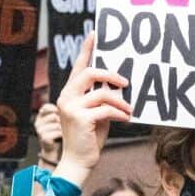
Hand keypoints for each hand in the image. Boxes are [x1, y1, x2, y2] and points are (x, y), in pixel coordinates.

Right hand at [34, 104, 62, 160]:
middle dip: (61, 120)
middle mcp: (38, 122)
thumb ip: (60, 111)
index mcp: (40, 116)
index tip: (60, 114)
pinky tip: (61, 138)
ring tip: (63, 133)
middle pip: (53, 115)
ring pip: (56, 124)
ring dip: (63, 128)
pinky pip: (57, 132)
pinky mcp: (43, 138)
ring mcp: (40, 130)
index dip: (55, 109)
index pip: (46, 107)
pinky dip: (62, 135)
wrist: (54, 151)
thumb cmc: (59, 133)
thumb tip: (71, 101)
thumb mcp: (58, 119)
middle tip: (64, 126)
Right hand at [55, 34, 131, 178]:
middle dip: (111, 75)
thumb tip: (120, 83)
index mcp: (70, 93)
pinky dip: (119, 113)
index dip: (87, 49)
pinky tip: (126, 119)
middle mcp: (66, 97)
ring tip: (129, 109)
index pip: (79, 66)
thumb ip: (101, 98)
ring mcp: (70, 107)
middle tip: (126, 83)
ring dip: (120, 101)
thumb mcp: (97, 113)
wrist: (79, 161)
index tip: (95, 34)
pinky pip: (106, 109)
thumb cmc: (90, 137)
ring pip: (102, 93)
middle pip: (90, 73)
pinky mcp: (79, 118)